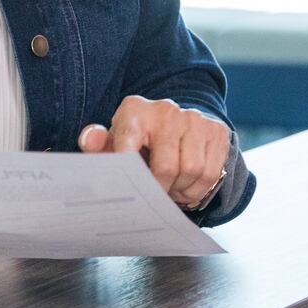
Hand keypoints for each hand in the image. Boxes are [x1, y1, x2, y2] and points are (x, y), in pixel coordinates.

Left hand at [79, 96, 230, 209]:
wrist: (175, 123)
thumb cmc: (137, 139)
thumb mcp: (114, 142)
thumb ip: (96, 144)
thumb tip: (90, 140)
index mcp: (134, 111)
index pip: (130, 150)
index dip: (133, 180)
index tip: (133, 193)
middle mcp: (166, 110)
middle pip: (167, 168)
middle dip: (160, 191)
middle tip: (155, 197)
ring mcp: (194, 118)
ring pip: (192, 172)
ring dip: (181, 190)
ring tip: (171, 190)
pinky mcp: (216, 130)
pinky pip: (211, 173)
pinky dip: (198, 189)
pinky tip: (186, 186)